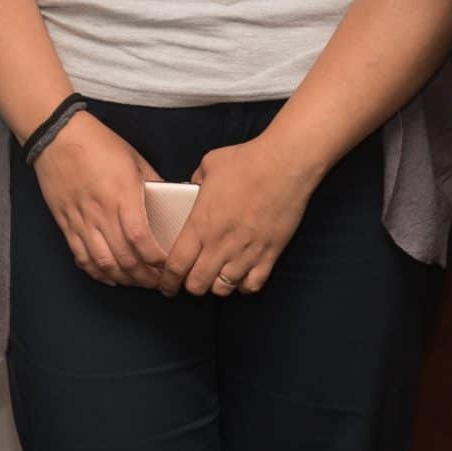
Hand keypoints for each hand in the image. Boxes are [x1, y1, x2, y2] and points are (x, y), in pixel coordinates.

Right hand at [32, 112, 165, 287]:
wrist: (58, 136)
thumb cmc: (99, 143)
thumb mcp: (134, 158)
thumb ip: (153, 182)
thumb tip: (173, 197)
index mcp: (122, 194)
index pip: (140, 238)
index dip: (155, 259)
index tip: (168, 265)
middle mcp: (101, 212)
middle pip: (124, 257)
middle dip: (144, 276)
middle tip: (158, 281)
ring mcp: (81, 220)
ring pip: (103, 263)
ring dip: (123, 278)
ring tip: (138, 282)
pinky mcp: (66, 223)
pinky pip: (81, 256)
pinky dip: (97, 272)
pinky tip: (110, 277)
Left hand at [157, 131, 320, 297]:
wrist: (285, 164)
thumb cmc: (247, 161)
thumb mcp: (209, 165)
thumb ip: (194, 182)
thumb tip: (190, 189)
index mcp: (201, 224)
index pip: (176, 265)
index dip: (168, 281)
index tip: (166, 284)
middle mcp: (221, 244)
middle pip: (197, 284)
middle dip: (190, 286)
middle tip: (190, 280)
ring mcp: (246, 252)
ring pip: (223, 289)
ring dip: (215, 285)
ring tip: (215, 276)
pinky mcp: (269, 254)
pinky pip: (252, 285)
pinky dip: (243, 285)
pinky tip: (240, 274)